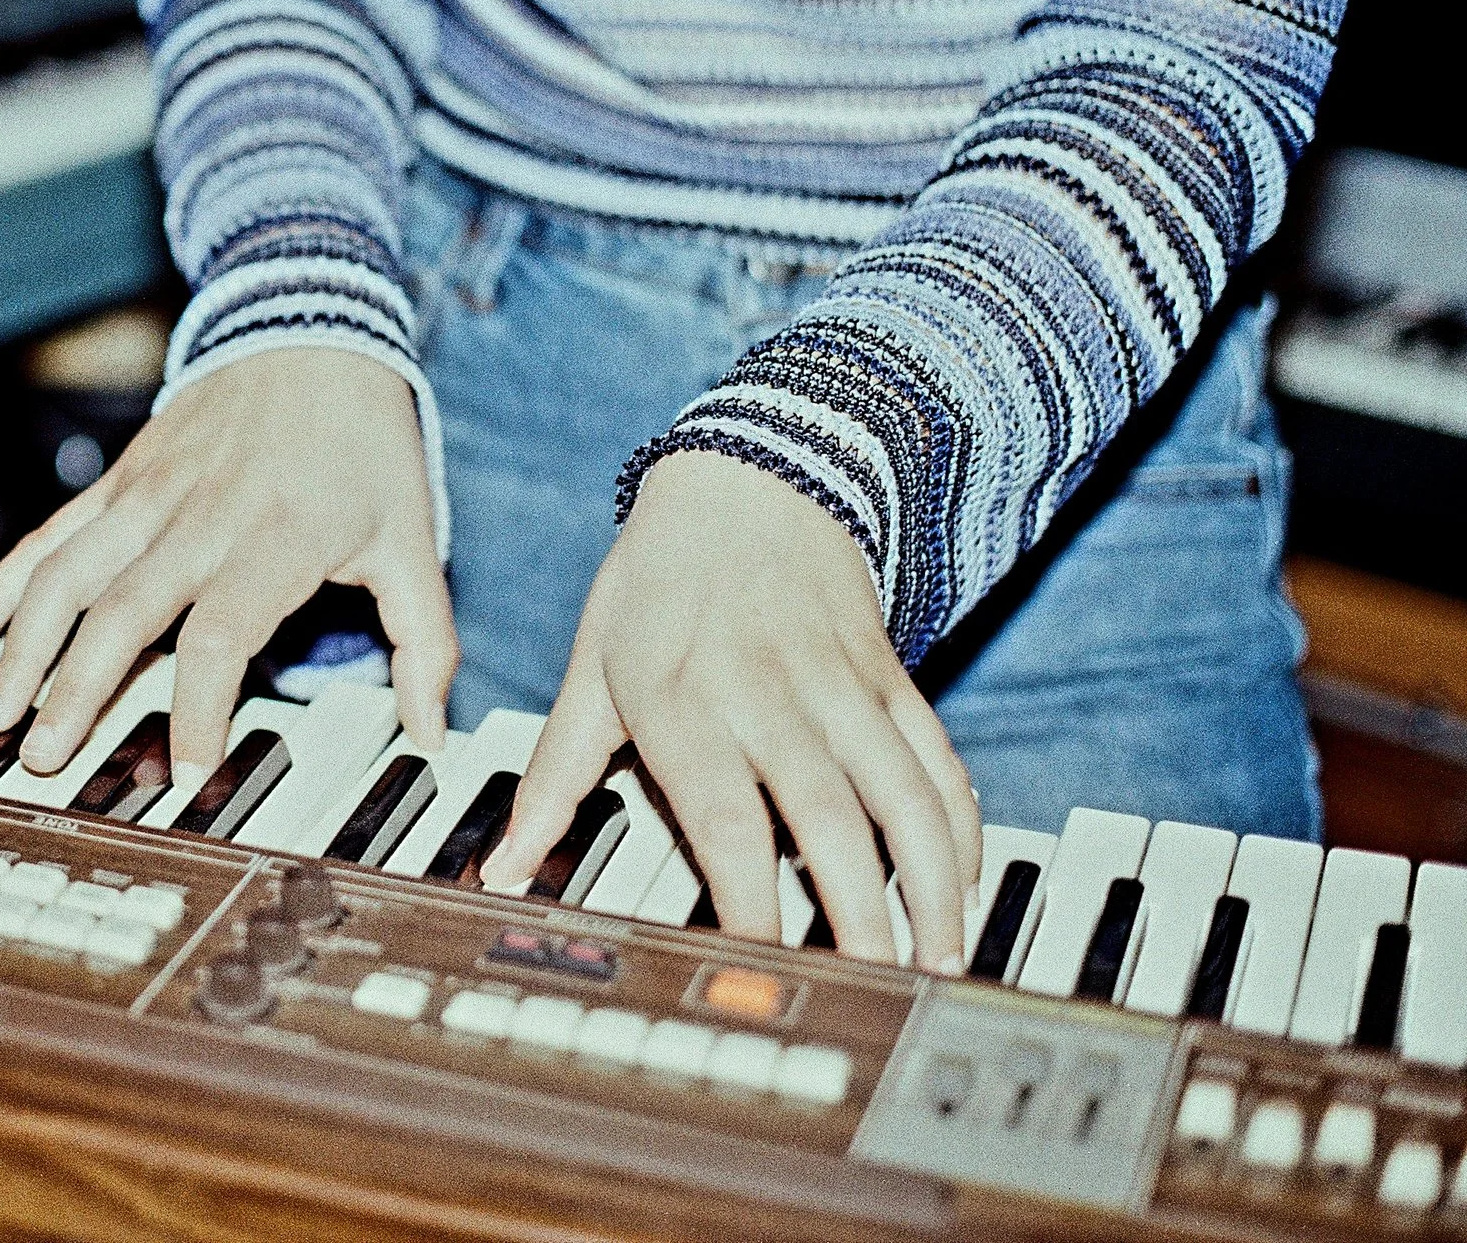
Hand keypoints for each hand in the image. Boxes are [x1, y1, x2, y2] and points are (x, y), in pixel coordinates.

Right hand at [0, 347, 455, 779]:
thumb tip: (431, 733)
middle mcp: (199, 519)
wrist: (312, 327)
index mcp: (275, 539)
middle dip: (77, 691)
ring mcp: (147, 498)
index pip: (222, 635)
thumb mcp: (413, 538)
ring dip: (23, 647)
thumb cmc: (364, 442)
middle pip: (122, 612)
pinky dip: (2, 585)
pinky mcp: (118, 483)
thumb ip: (423, 643)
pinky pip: (48, 537)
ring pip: (67, 575)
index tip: (189, 775)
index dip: (200, 710)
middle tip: (49, 760)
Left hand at [480, 450, 981, 968]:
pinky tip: (965, 883)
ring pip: (901, 794)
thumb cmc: (658, 580)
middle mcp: (769, 697)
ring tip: (937, 955)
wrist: (749, 477)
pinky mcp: (891, 678)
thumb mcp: (589, 668)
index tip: (758, 965)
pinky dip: (959, 823)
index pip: (721, 817)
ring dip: (928, 880)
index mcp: (684, 701)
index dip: (745, 895)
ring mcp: (840, 688)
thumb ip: (553, 777)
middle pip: (826, 817)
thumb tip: (502, 866)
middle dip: (856, 911)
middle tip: (871, 988)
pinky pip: (936, 759)